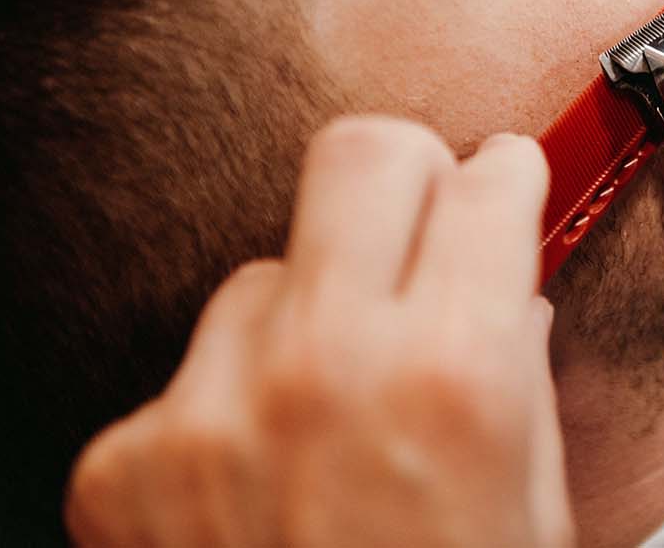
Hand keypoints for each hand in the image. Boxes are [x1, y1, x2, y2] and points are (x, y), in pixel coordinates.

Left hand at [65, 118, 571, 546]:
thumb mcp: (535, 508)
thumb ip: (518, 373)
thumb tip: (502, 287)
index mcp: (458, 377)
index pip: (486, 184)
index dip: (507, 175)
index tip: (504, 179)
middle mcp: (328, 367)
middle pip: (360, 154)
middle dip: (408, 172)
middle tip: (424, 216)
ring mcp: (212, 411)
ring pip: (265, 275)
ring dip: (309, 317)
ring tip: (331, 415)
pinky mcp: (128, 461)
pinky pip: (192, 375)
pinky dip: (231, 412)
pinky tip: (262, 490)